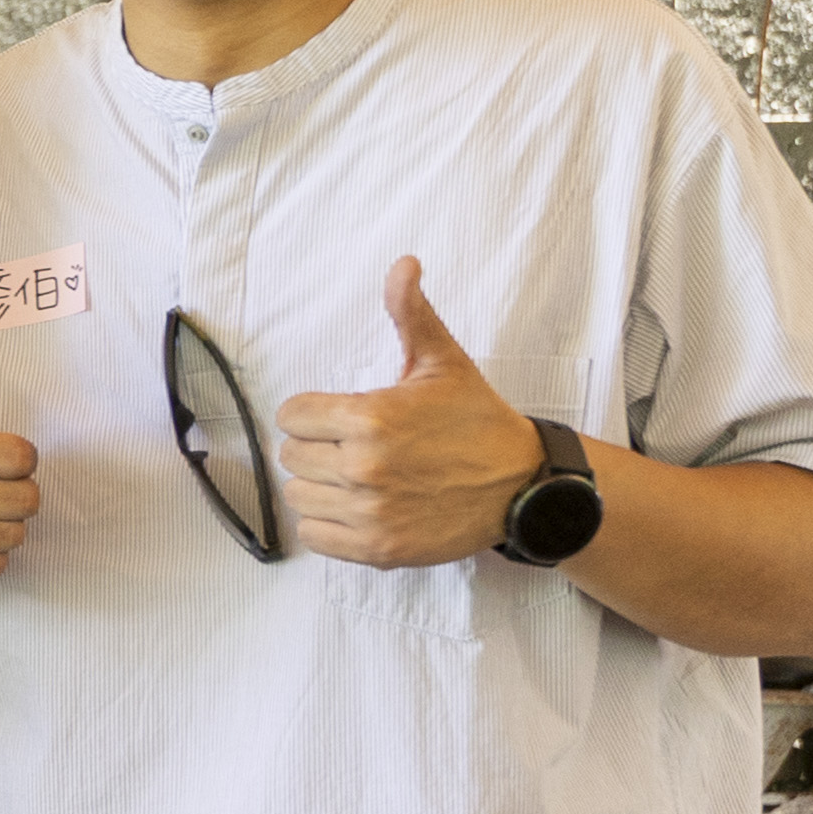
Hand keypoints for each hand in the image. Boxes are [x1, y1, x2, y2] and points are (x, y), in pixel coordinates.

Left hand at [274, 257, 541, 570]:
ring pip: (298, 495)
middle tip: (353, 447)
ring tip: (354, 477)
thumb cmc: (477, 421)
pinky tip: (355, 507)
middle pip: (291, 454)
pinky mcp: (377, 549)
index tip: (338, 418)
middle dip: (316, 447)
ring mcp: (370, 512)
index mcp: (371, 419)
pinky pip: (313, 536)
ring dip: (318, 486)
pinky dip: (326, 524)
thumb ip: (411, 314)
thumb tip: (403, 265)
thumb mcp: (442, 362)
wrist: (521, 484)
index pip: (292, 415)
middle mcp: (364, 468)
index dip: (312, 413)